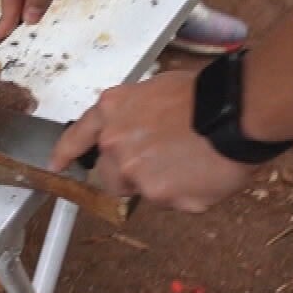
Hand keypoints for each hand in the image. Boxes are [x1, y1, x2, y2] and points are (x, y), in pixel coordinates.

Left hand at [47, 66, 255, 212]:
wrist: (234, 112)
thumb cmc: (202, 95)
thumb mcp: (153, 90)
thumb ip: (132, 116)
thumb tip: (137, 131)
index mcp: (111, 113)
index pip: (77, 137)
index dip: (66, 153)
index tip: (57, 165)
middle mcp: (115, 145)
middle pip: (111, 175)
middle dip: (132, 173)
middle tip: (165, 160)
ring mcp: (136, 174)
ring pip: (144, 190)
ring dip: (164, 183)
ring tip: (193, 161)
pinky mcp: (161, 197)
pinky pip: (173, 203)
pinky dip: (189, 194)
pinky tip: (205, 172)